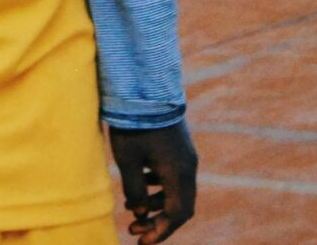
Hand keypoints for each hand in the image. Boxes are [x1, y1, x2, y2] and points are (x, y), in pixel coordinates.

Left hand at [111, 121, 197, 242]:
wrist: (145, 87)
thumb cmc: (134, 125)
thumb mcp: (128, 160)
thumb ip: (134, 190)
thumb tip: (138, 212)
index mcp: (178, 173)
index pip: (177, 214)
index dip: (161, 231)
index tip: (142, 242)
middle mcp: (188, 166)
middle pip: (180, 206)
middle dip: (158, 221)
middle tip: (134, 230)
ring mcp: (186, 155)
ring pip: (177, 191)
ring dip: (156, 204)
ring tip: (130, 208)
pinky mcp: (179, 146)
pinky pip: (174, 176)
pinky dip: (159, 187)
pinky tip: (140, 184)